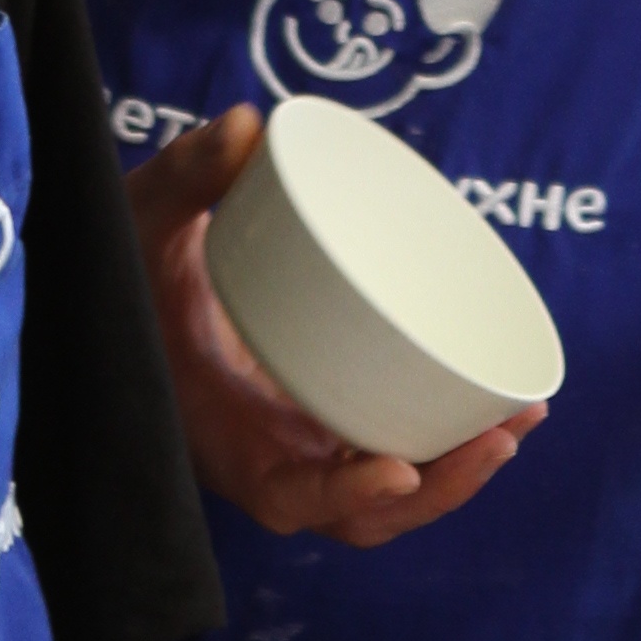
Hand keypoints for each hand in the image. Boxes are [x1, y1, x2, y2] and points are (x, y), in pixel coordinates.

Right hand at [129, 108, 540, 548]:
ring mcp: (298, 444)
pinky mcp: (323, 419)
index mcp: (218, 432)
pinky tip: (499, 406)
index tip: (399, 471)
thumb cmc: (125, 267)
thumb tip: (248, 127)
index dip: (343, 498)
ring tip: (522, 413)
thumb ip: (188, 173)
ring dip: (458, 470)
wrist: (118, 288)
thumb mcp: (143, 219)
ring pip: (386, 493)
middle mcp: (263, 453)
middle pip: (362, 513)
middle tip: (505, 431)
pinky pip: (387, 449)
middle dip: (442, 488)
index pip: (285, 497)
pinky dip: (442, 442)